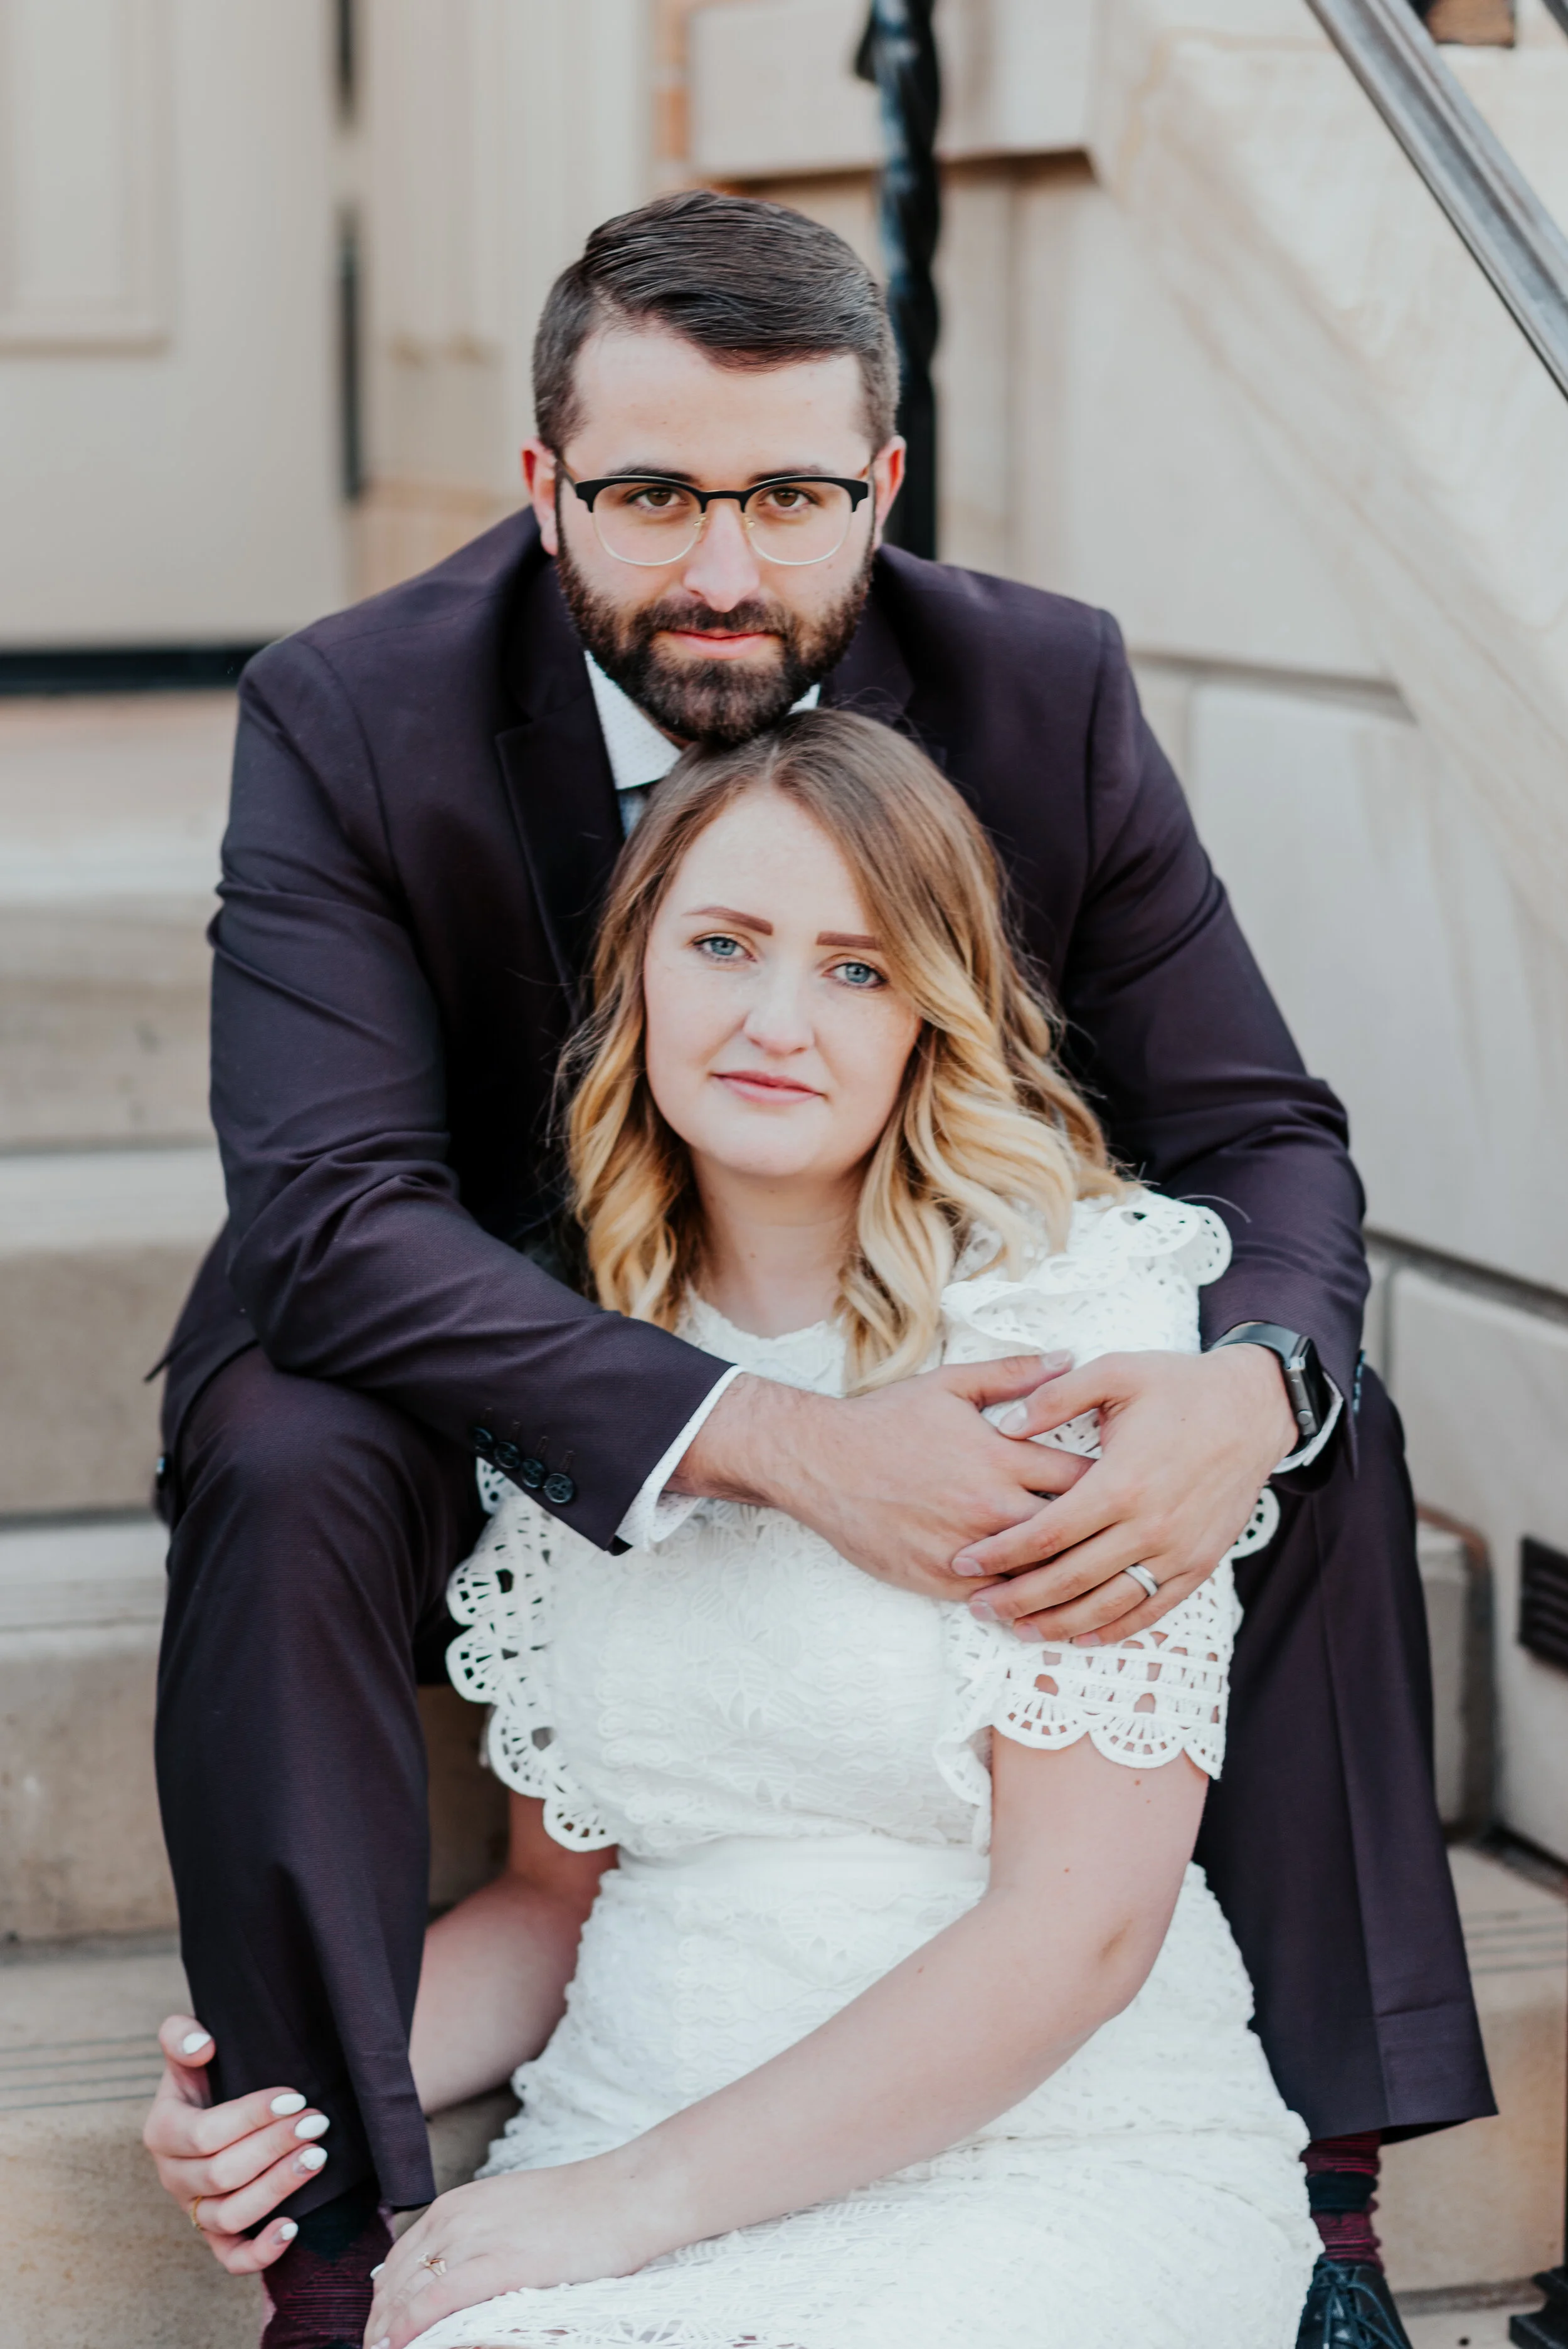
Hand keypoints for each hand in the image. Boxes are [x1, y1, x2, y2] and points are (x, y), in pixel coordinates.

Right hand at [142, 2015, 329, 2272]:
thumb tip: (202, 2045)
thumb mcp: (187, 2049)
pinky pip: (231, 2258)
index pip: (205, 2133)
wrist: (212, 2103)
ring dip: (277, 2188)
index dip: (250, 2117)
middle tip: (317, 2122)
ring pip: (231, 2215)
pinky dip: (260, 2253)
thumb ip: (182, 2036)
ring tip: (316, 2158)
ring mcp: (193, 2210)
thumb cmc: (207, 2074)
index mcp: (163, 2131)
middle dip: (274, 2147)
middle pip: (222, 2174)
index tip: (295, 2097)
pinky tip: (293, 2227)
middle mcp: (174, 2177)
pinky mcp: (215, 2235)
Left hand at [365, 2157, 664, 2348]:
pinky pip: (437, 2300)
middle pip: (393, 2281)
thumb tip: (447, 2279)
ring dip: (389, 2330)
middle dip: (379, 2323)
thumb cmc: (579, 2209)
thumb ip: (476, 2240)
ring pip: (408, 2293)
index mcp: (457, 2204)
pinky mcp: (499, 2264)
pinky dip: (411, 2326)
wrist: (626, 2194)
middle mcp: (457, 2217)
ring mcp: (476, 2239)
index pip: (396, 2262)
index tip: (381, 2333)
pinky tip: (399, 2345)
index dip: (382, 2304)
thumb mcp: (511, 2214)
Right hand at [674, 1357, 1090, 1597]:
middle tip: (1130, 1535)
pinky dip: (1022, 1599)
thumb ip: (1016, 1374)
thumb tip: (1070, 1358)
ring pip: (1037, 1573)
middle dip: (1101, 1535)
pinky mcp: (938, 1579)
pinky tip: (1046, 1600)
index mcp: (999, 1458)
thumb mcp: (952, 1385)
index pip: (1082, 1480)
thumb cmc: (887, 1421)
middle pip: (1070, 1533)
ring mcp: (964, 1549)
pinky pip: (996, 1598)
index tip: (1135, 1485)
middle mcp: (988, 1508)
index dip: (1115, 1484)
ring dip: (1069, 1574)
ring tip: (1102, 1576)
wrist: (820, 1462)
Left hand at [951, 1346, 1294, 1642]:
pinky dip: (1114, 1629)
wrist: (1253, 1408)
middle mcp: (1148, 1526)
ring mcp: (1176, 1550)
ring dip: (1059, 1622)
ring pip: (1107, 1604)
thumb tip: (1005, 1427)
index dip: (1000, 1554)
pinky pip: (1151, 1609)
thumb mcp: (1114, 1372)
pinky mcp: (1199, 1563)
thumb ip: (1054, 1396)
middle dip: (1017, 1598)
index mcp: (1119, 1482)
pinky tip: (1082, 1636)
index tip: (964, 1562)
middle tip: (979, 1607)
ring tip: (1017, 1628)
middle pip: (1069, 1579)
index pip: (1045, 1534)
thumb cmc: (1179, 1386)